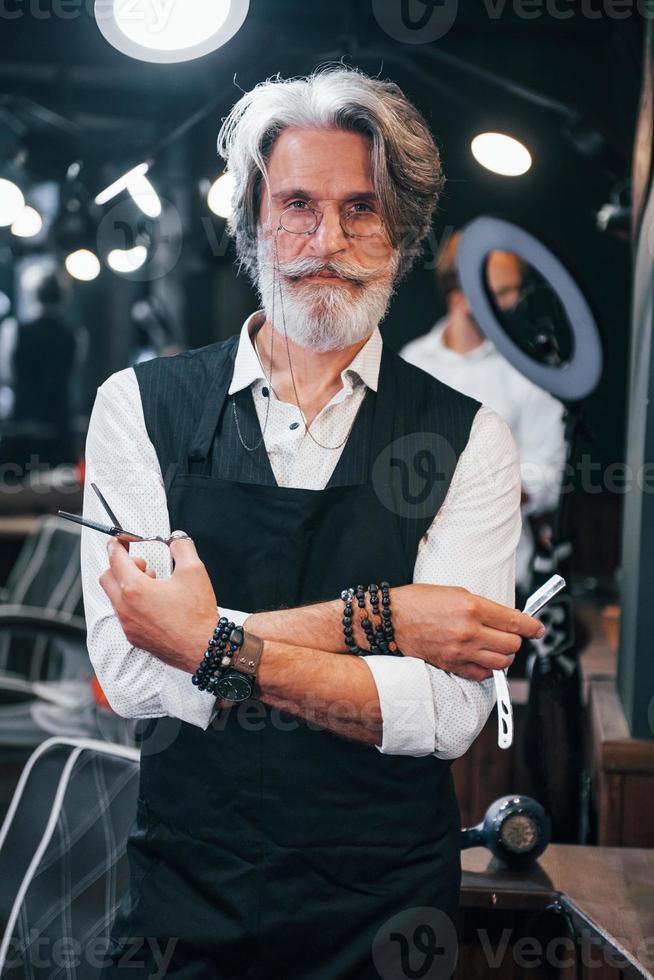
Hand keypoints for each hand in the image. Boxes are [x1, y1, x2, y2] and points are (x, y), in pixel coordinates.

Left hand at [99, 532, 218, 672]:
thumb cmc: (197, 614)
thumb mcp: (194, 571)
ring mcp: (128, 625)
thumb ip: (182, 547)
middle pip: (106, 577)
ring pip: (114, 598)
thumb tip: (176, 539)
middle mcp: (126, 608)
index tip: (120, 540)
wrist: (204, 648)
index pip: (115, 559)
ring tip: (153, 585)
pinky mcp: (134, 638)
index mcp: (135, 589)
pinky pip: (124, 615)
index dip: (116, 544)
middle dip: (120, 566)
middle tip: (142, 565)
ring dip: (127, 586)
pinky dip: (132, 604)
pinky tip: (155, 604)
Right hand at [392, 584, 544, 680]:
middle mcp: (469, 631)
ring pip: (501, 662)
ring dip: (504, 655)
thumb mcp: (455, 592)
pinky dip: (488, 668)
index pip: (515, 622)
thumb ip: (481, 606)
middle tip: (511, 635)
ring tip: (497, 647)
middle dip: (516, 640)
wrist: (391, 620)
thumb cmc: (419, 601)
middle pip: (512, 645)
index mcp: (472, 607)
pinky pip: (482, 674)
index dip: (532, 626)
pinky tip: (482, 658)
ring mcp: (460, 651)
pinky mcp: (451, 666)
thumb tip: (503, 617)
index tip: (538, 629)